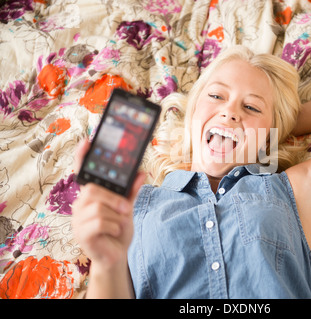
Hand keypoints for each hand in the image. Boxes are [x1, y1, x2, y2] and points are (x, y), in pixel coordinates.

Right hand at [72, 139, 145, 267]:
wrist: (116, 256)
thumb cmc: (118, 230)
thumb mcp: (127, 208)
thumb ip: (132, 192)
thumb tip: (141, 173)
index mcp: (90, 195)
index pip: (82, 173)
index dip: (83, 157)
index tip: (88, 140)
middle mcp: (79, 204)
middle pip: (92, 189)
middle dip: (114, 199)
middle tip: (127, 208)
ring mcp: (77, 219)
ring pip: (97, 207)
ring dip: (116, 217)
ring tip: (119, 225)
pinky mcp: (80, 233)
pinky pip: (98, 222)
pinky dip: (113, 227)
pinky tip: (114, 233)